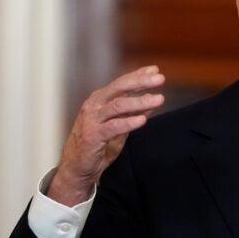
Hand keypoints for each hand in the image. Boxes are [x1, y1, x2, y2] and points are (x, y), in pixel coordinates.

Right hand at [48, 66, 165, 205]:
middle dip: (141, 82)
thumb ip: (133, 112)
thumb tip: (151, 98)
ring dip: (140, 101)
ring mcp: (92, 120)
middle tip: (160, 79)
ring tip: (159, 99)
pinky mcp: (93, 136)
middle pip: (119, 88)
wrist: (78, 167)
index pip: (122, 83)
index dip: (139, 75)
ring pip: (118, 105)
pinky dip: (128, 122)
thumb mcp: (119, 125)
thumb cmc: (98, 144)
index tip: (156, 70)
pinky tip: (143, 120)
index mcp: (100, 99)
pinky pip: (113, 127)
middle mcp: (95, 105)